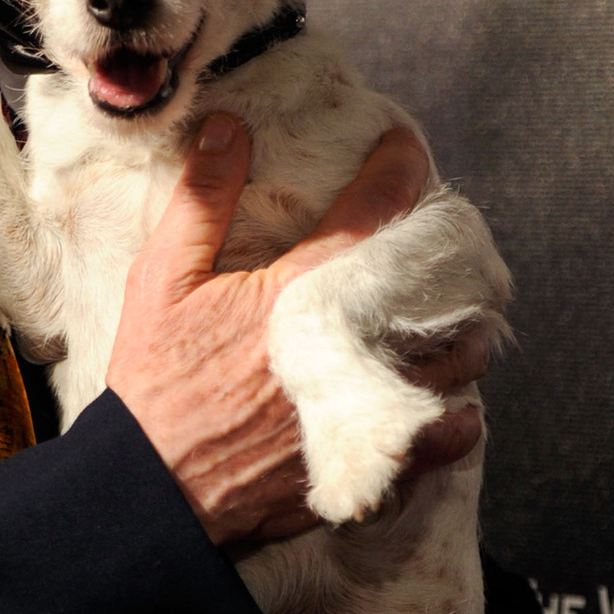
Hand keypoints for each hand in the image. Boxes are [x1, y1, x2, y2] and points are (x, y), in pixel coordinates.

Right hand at [106, 119, 482, 544]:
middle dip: (445, 251)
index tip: (404, 147)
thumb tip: (229, 128)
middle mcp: (344, 345)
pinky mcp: (369, 456)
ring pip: (453, 358)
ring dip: (459, 327)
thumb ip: (201, 200)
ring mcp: (362, 404)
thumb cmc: (157, 381)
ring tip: (446, 311)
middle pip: (434, 284)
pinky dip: (458, 410)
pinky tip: (442, 394)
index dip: (399, 167)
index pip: (372, 212)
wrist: (155, 486)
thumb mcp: (161, 279)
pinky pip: (448, 432)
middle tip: (435, 236)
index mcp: (297, 293)